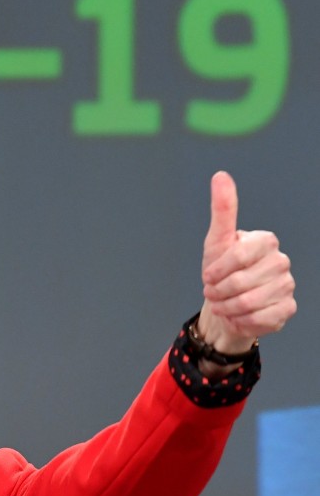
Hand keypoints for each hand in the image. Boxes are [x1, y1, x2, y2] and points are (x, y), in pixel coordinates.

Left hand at [199, 171, 295, 353]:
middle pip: (241, 282)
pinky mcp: (287, 308)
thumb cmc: (220, 270)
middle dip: (218, 291)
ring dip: (227, 307)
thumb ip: (222, 209)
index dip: (217, 270)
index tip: (208, 275)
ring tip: (222, 303)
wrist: (225, 303)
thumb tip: (221, 175)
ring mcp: (287, 285)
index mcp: (265, 241)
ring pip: (249, 302)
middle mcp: (281, 261)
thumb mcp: (216, 240)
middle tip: (213, 292)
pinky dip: (241, 320)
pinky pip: (261, 319)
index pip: (239, 255)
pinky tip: (238, 315)